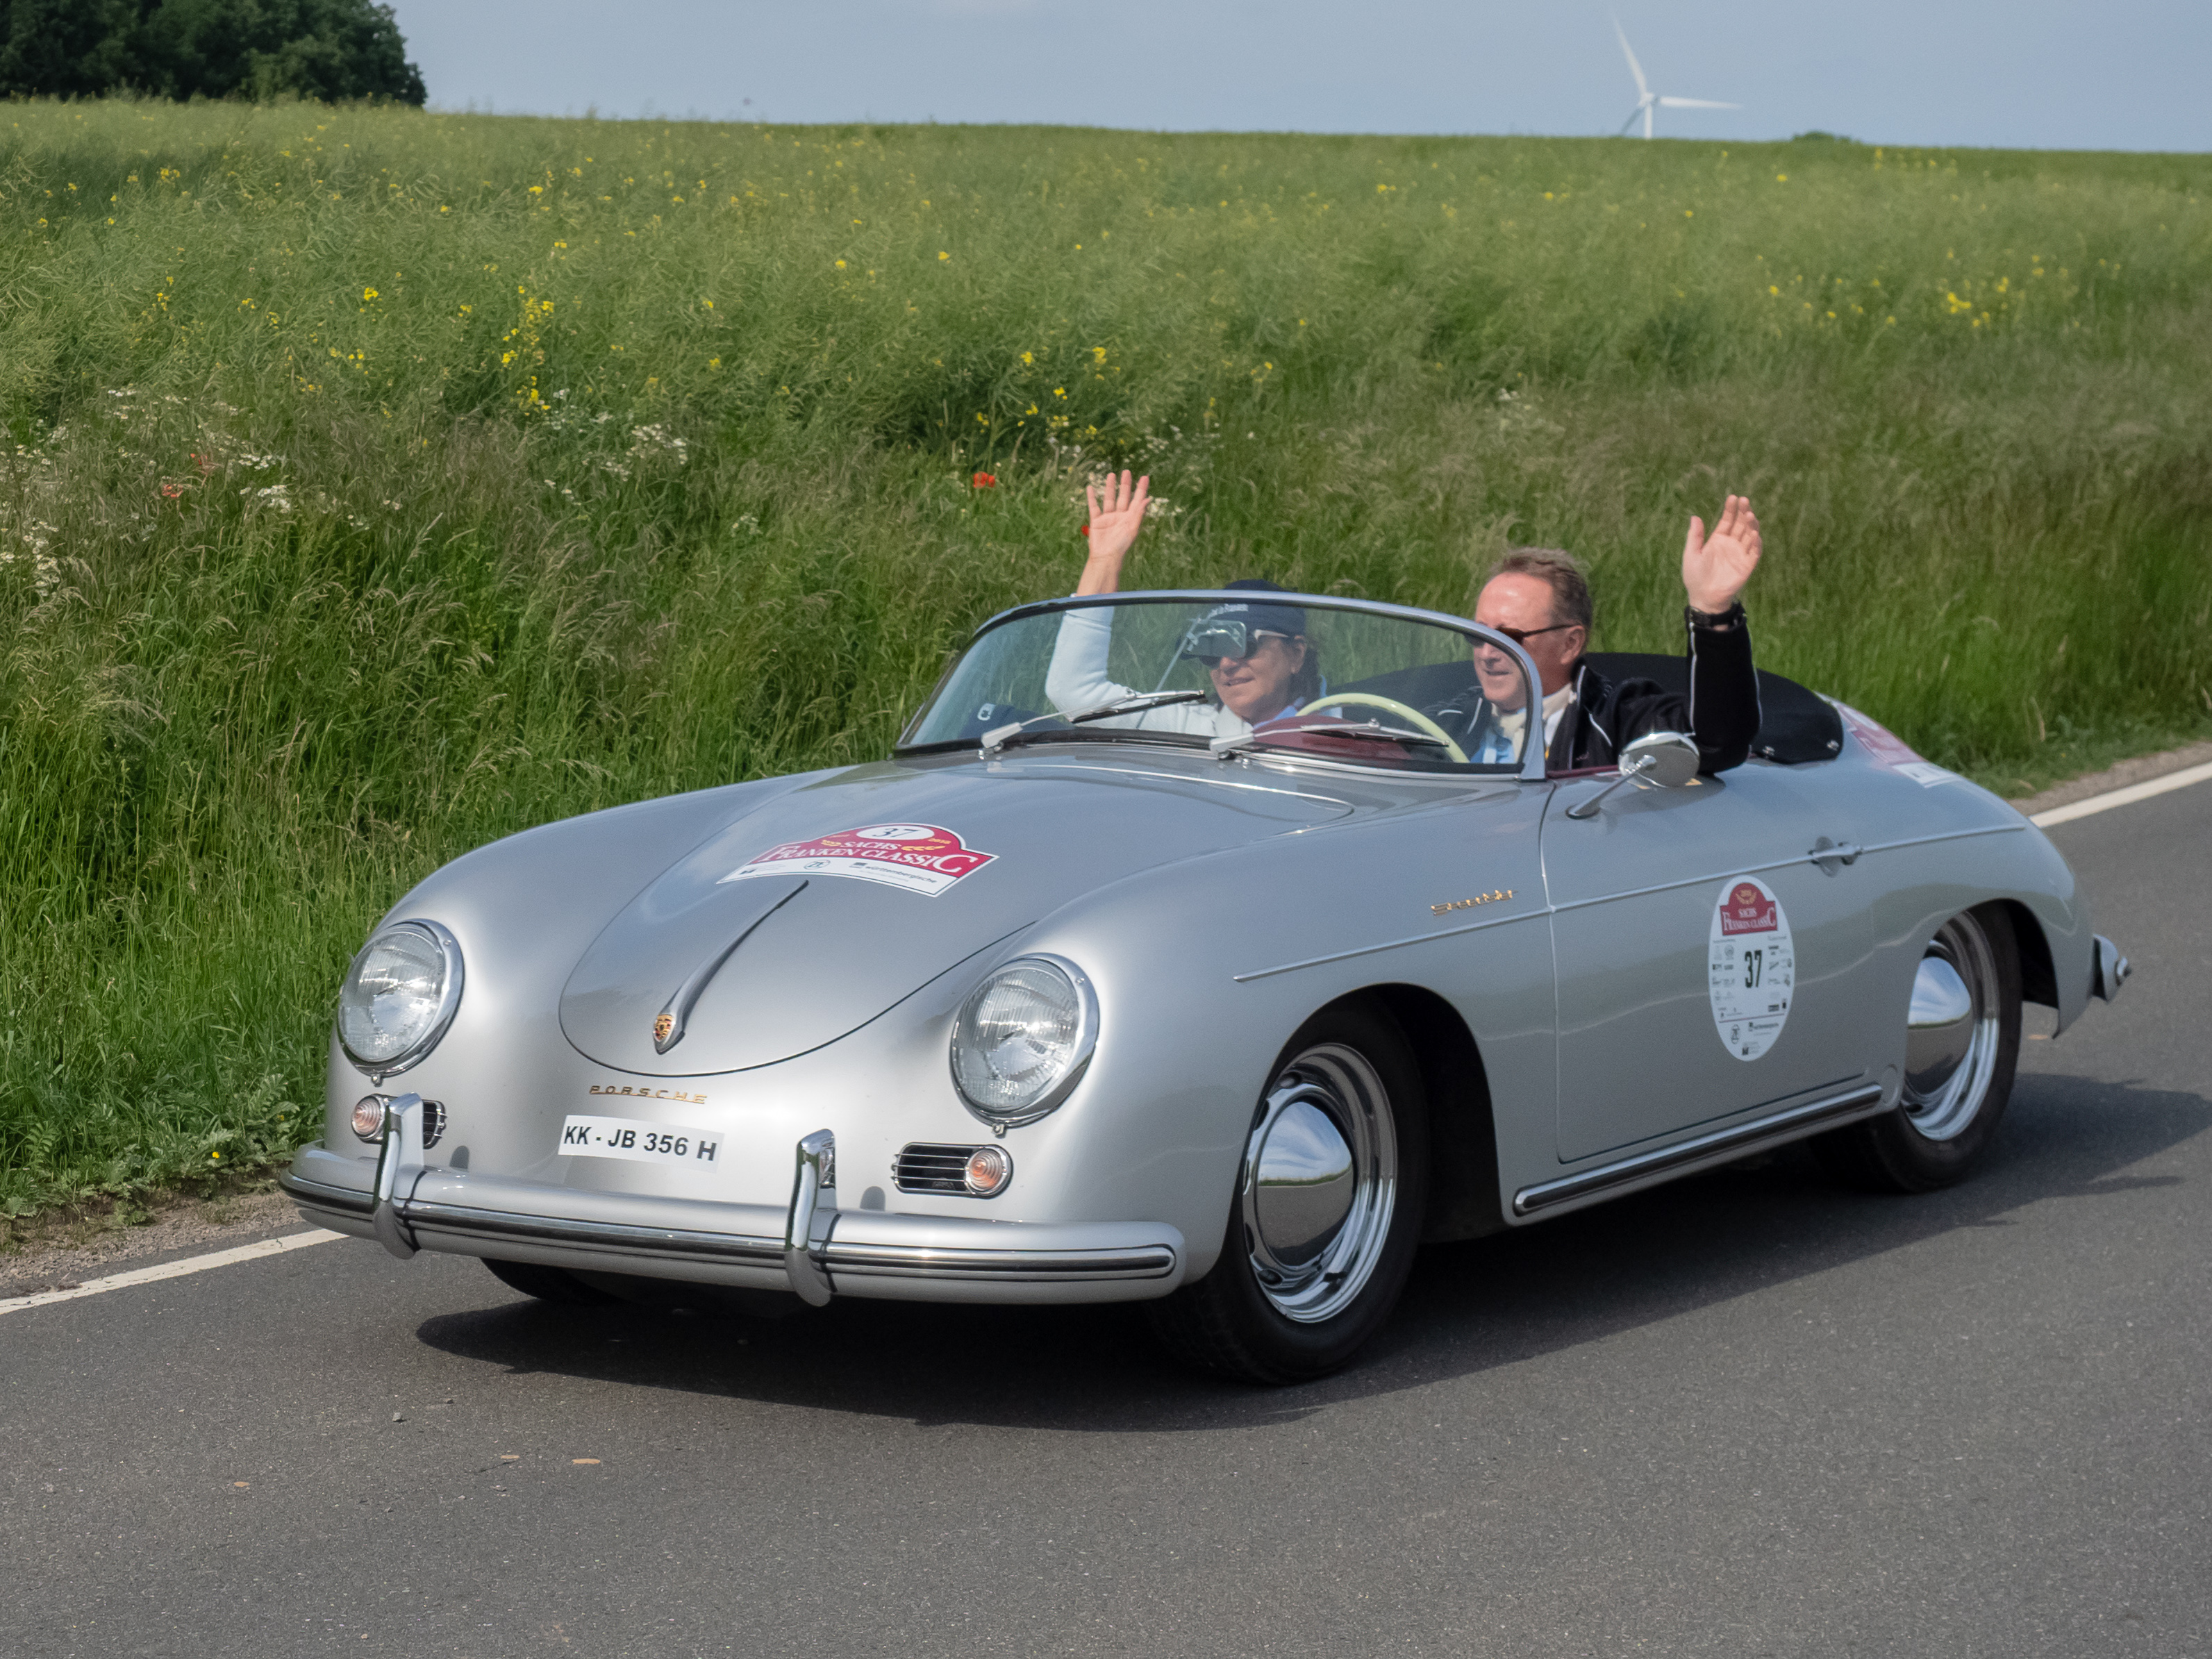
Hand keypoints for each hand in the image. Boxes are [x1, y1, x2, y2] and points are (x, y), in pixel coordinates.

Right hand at [1075, 470, 1148, 595]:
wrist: (1105, 557)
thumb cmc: (1121, 545)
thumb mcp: (1132, 528)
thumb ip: (1139, 512)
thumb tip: (1148, 499)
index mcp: (1130, 518)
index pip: (1137, 500)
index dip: (1141, 489)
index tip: (1145, 477)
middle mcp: (1120, 516)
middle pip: (1123, 496)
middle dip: (1125, 484)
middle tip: (1127, 471)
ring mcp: (1107, 518)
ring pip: (1109, 498)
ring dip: (1109, 487)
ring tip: (1111, 474)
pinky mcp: (1096, 521)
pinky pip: (1093, 506)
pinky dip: (1091, 497)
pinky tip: (1090, 487)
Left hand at [1683, 494, 1760, 615]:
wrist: (1703, 597)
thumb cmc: (1695, 577)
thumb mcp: (1691, 554)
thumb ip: (1694, 536)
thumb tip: (1694, 517)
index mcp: (1718, 539)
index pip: (1727, 520)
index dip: (1730, 509)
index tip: (1733, 497)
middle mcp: (1731, 544)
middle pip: (1741, 524)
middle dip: (1743, 512)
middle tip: (1744, 501)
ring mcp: (1740, 553)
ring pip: (1750, 535)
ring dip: (1751, 525)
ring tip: (1750, 515)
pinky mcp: (1747, 565)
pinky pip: (1754, 552)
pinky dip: (1756, 543)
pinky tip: (1755, 533)